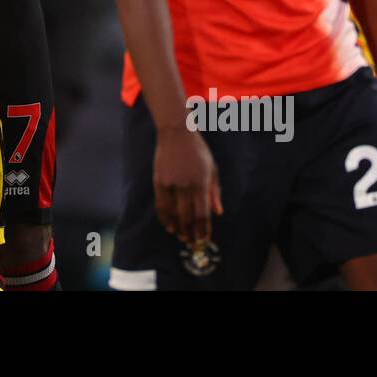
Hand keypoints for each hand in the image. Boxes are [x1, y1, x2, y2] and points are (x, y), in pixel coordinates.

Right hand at [153, 124, 222, 248]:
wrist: (176, 133)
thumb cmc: (198, 151)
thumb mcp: (212, 169)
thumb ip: (214, 193)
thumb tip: (218, 213)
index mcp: (201, 182)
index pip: (202, 214)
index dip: (203, 230)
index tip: (204, 239)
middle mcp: (185, 185)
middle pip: (187, 217)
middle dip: (191, 233)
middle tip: (193, 243)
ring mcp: (170, 183)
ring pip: (173, 213)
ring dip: (178, 228)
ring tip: (182, 237)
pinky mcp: (159, 181)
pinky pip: (161, 205)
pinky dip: (165, 218)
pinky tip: (169, 226)